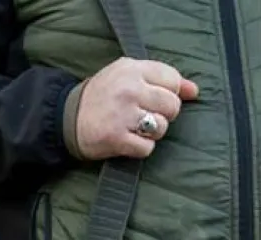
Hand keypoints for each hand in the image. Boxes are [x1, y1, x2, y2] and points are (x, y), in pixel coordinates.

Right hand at [72, 57, 198, 159]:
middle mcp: (129, 89)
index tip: (156, 100)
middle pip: (171, 106)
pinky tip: (129, 142)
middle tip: (148, 117)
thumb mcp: (128, 75)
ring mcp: (122, 115)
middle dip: (164, 115)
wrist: (66, 118)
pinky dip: (141, 148)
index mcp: (132, 69)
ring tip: (137, 129)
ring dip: (153, 133)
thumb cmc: (102, 96)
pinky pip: (147, 148)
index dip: (170, 93)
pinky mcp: (116, 139)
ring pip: (161, 128)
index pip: (172, 80)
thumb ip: (162, 79)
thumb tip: (195, 92)